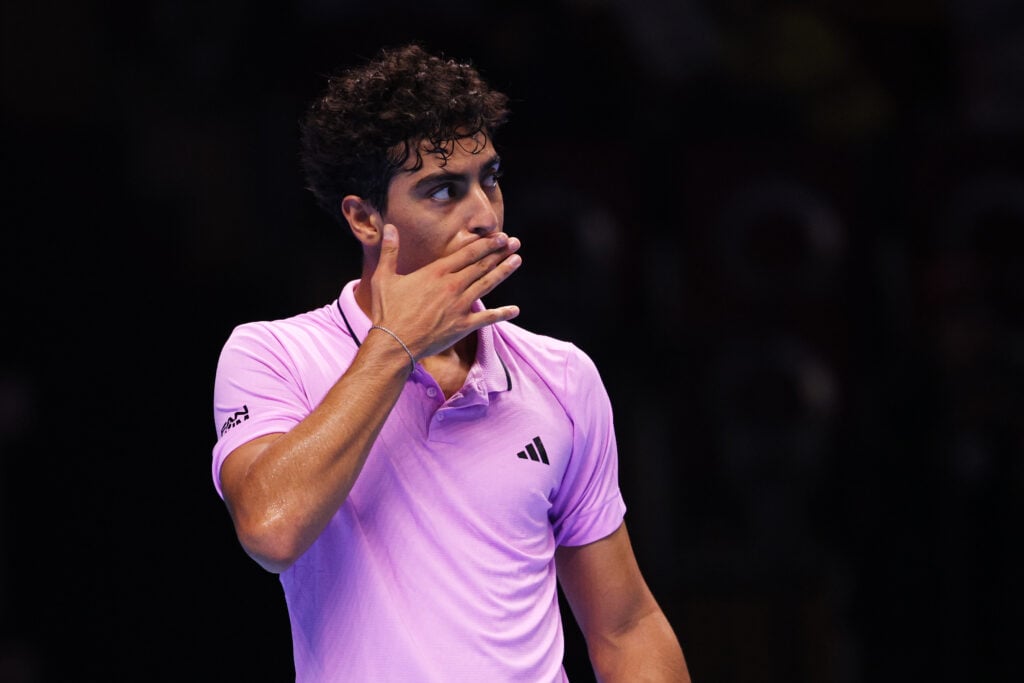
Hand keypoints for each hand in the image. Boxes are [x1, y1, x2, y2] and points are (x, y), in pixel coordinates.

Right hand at [369, 224, 521, 358]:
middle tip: (515, 243)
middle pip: (482, 265)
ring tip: (517, 260)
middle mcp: (452, 286)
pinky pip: (487, 318)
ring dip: (504, 271)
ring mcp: (460, 306)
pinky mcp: (463, 326)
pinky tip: (515, 310)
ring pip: (487, 284)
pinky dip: (502, 313)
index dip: (487, 244)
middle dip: (500, 252)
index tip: (501, 236)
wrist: (394, 343)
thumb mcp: (384, 277)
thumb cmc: (388, 311)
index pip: (468, 253)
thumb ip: (390, 251)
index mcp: (437, 272)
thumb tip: (390, 227)